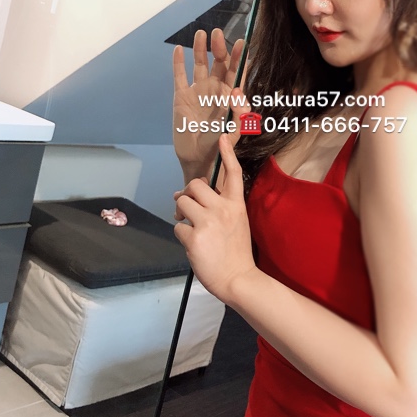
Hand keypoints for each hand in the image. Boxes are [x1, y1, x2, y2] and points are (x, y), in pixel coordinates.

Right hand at [172, 28, 249, 181]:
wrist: (198, 157)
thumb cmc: (219, 146)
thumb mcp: (235, 132)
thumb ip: (240, 114)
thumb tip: (237, 91)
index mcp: (231, 95)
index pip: (236, 72)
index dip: (239, 58)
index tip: (242, 43)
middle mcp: (215, 89)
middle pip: (219, 63)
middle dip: (220, 48)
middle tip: (218, 34)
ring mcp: (198, 91)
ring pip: (200, 64)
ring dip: (201, 49)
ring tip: (202, 33)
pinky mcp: (181, 96)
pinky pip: (180, 76)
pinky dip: (179, 63)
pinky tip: (180, 49)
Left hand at [174, 134, 255, 301]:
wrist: (238, 278)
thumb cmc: (236, 252)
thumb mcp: (236, 223)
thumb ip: (218, 208)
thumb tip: (186, 198)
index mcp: (236, 205)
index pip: (233, 174)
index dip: (227, 154)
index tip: (222, 137)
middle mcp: (222, 209)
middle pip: (195, 185)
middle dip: (186, 193)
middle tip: (186, 205)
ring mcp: (208, 222)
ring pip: (182, 202)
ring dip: (180, 213)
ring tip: (187, 224)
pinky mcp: (194, 237)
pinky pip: (177, 227)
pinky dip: (181, 234)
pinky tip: (192, 244)